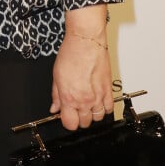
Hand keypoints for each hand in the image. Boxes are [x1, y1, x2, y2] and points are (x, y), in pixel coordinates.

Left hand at [50, 5, 112, 130]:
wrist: (86, 41)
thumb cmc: (71, 54)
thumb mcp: (56, 75)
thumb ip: (56, 95)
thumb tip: (55, 108)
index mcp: (69, 97)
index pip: (70, 124)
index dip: (67, 121)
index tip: (66, 115)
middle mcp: (85, 100)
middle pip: (84, 123)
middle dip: (79, 117)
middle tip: (75, 107)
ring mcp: (99, 96)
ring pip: (98, 118)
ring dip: (92, 113)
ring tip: (87, 103)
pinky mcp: (109, 90)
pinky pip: (109, 108)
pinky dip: (104, 108)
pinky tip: (98, 100)